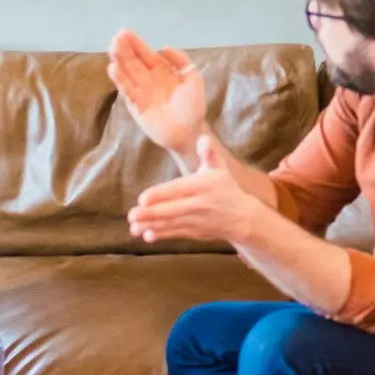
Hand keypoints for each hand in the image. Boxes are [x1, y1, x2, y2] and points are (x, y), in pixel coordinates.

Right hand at [107, 30, 207, 157]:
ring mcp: (141, 91)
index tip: (124, 32)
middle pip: (133, 61)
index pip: (145, 53)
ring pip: (127, 73)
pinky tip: (114, 68)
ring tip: (112, 49)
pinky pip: (126, 90)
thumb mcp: (192, 78)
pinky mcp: (135, 105)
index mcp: (162, 70)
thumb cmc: (192, 105)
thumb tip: (164, 47)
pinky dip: (120, 79)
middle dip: (124, 49)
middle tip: (115, 38)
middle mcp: (148, 78)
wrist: (189, 130)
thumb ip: (180, 60)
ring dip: (119, 61)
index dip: (136, 43)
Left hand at [128, 136, 263, 244]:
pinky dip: (162, 235)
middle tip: (132, 214)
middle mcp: (201, 204)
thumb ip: (209, 154)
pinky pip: (177, 233)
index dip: (161, 194)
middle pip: (173, 209)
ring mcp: (197, 220)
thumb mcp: (220, 169)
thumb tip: (203, 139)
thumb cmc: (226, 188)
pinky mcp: (195, 232)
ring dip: (152, 225)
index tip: (143, 198)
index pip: (179, 189)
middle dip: (151, 213)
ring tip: (133, 227)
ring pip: (172, 223)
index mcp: (204, 186)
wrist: (242, 217)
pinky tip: (147, 235)